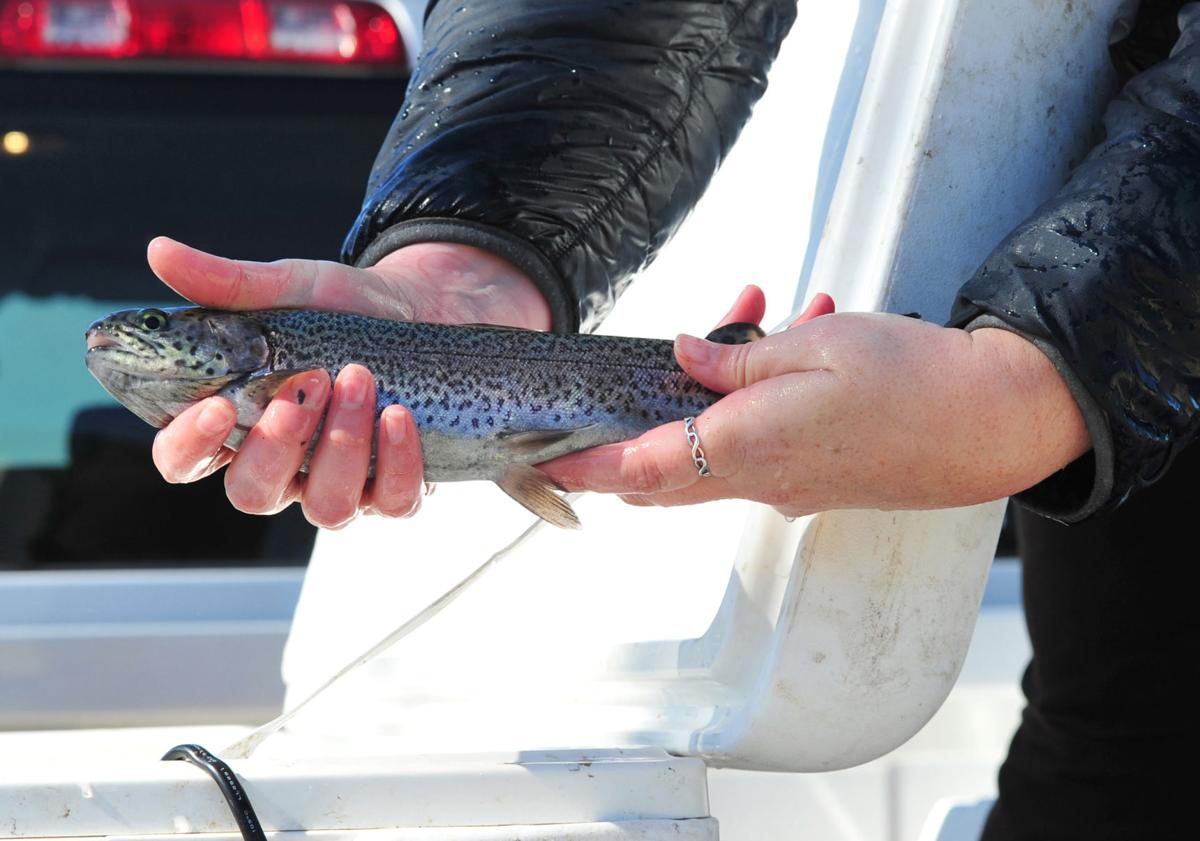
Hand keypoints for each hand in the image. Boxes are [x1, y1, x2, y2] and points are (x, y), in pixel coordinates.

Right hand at [147, 236, 550, 527]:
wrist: (429, 306)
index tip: (211, 406)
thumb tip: (160, 250)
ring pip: (327, 506)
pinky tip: (399, 415)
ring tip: (360, 380)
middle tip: (305, 386)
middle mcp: (286, 466)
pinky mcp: (399, 488)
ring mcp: (343, 484)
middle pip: (253, 494)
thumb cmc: (347, 307)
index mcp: (239, 424)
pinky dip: (396, 461)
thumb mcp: (291, 287)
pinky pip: (392, 501)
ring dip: (341, 445)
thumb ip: (228, 282)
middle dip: (276, 446)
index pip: (185, 461)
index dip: (187, 445)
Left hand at [541, 295, 1091, 517]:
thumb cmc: (909, 380)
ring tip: (752, 317)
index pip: (637, 469)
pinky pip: (760, 444)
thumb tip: (680, 354)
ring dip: (711, 391)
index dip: (585, 466)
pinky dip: (753, 402)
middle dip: (645, 413)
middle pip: (664, 468)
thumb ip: (734, 361)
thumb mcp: (812, 348)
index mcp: (744, 448)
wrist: (993, 421)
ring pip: (714, 446)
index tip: (542, 460)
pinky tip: (794, 339)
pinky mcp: (815, 480)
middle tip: (644, 361)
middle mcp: (757, 480)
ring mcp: (787, 486)